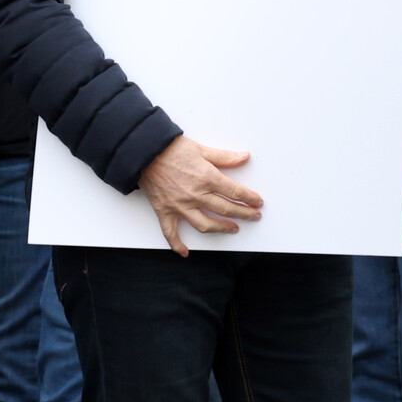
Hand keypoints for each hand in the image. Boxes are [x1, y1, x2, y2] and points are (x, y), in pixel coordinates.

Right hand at [136, 134, 262, 255]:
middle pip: (226, 210)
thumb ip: (225, 157)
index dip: (250, 199)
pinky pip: (170, 233)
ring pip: (205, 224)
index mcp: (207, 178)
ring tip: (234, 229)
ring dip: (222, 229)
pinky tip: (185, 252)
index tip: (258, 202)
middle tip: (254, 216)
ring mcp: (180, 205)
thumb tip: (244, 157)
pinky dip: (177, 245)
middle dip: (244, 214)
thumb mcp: (202, 149)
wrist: (144, 153)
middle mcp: (196, 195)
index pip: (236, 193)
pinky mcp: (164, 211)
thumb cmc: (172, 149)